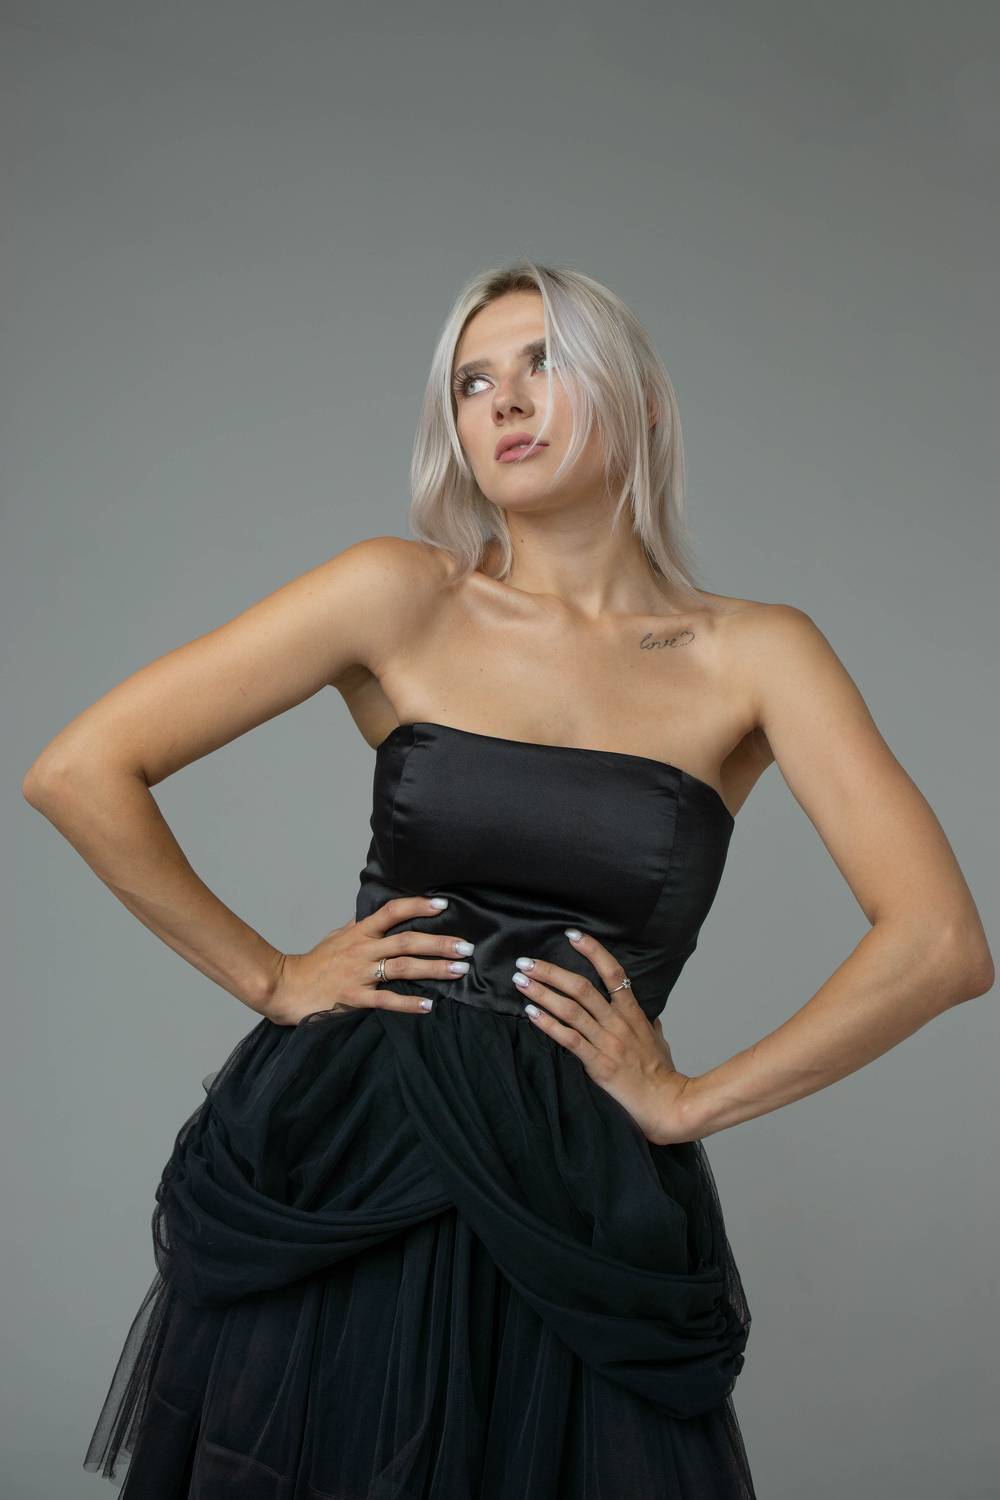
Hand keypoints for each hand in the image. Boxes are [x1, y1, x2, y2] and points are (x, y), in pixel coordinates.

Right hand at [265, 894, 476, 1025]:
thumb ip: (359, 925)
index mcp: (359, 932)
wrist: (286, 987)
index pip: (391, 912)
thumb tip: (373, 911)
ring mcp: (359, 974)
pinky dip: (409, 1003)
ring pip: (402, 968)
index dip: (417, 906)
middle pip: (406, 941)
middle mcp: (362, 950)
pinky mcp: (355, 998)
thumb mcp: (336, 936)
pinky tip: (429, 1006)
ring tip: (459, 971)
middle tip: (466, 947)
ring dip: (433, 969)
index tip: (443, 905)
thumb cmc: (314, 963)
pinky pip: (386, 1000)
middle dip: (439, 943)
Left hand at [512, 930, 696, 1145]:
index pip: (613, 973)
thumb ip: (648, 1024)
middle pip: (581, 988)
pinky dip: (548, 1024)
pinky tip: (530, 1013)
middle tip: (526, 961)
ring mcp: (607, 1042)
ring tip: (520, 981)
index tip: (573, 935)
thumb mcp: (658, 1041)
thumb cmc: (663, 1075)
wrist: (669, 1104)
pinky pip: (569, 1039)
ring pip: (570, 1009)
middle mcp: (618, 1023)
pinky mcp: (598, 1063)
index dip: (593, 951)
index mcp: (633, 1014)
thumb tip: (646, 1015)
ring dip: (542, 993)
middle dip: (551, 971)